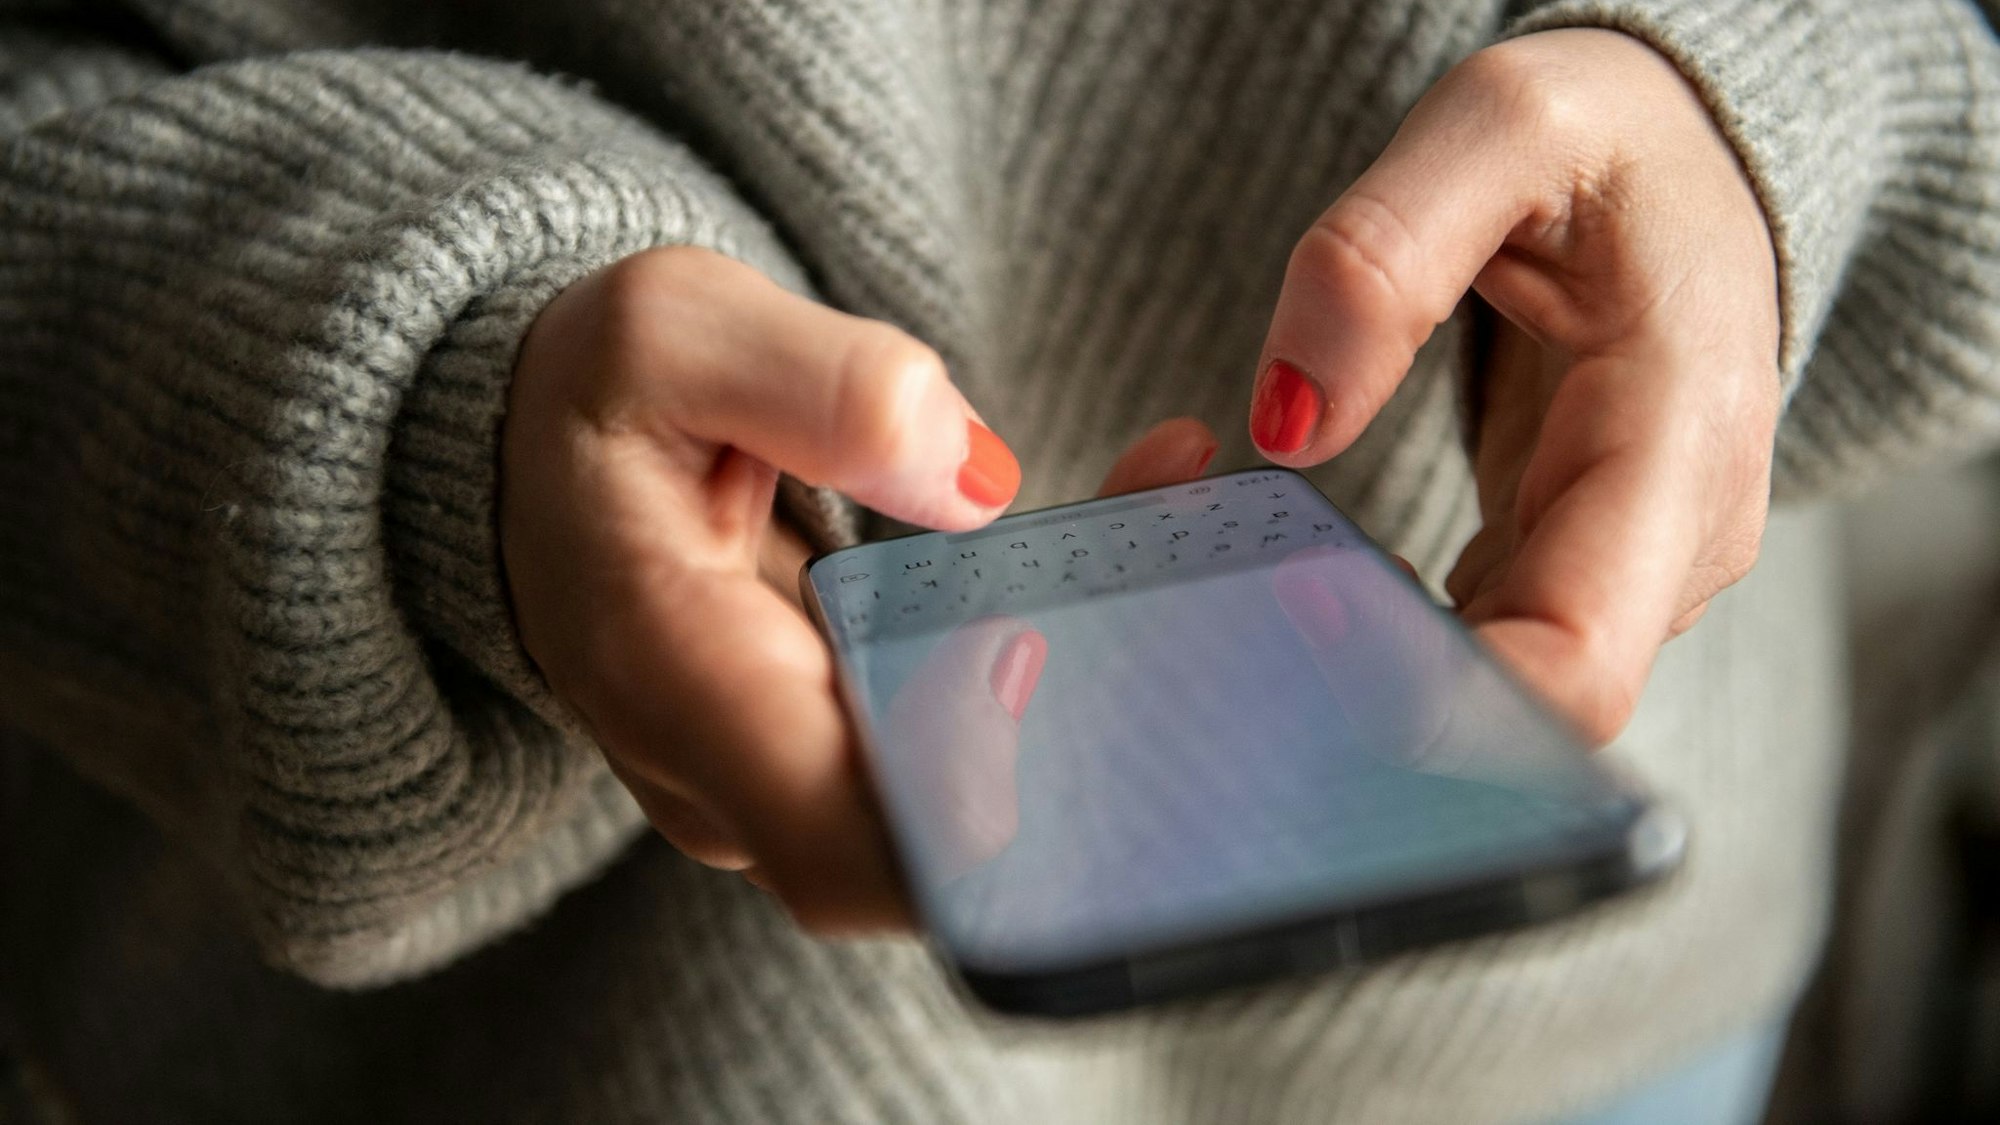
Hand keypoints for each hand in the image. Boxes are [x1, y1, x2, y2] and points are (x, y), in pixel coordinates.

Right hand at [501, 245, 1217, 931]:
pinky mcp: (845, 755)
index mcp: (674, 683)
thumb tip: (974, 483)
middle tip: (1170, 544)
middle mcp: (736, 779)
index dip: (968, 805)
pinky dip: (1065, 648)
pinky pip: (973, 740)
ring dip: (1093, 675)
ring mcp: (794, 785)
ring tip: (1167, 496)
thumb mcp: (670, 329)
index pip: (845, 849)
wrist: (547, 460)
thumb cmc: (601, 396)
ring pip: (975, 800)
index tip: (1038, 651)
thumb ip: (818, 386)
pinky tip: (1133, 515)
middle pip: (941, 847)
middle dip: (1080, 725)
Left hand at [1249, 29, 1779, 743]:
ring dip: (1365, 668)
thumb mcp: (1502, 128)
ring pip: (1491, 690)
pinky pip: (1475, 646)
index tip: (1296, 651)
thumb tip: (1285, 426)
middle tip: (1222, 631)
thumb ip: (1381, 260)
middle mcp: (1674, 545)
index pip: (1576, 664)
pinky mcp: (1574, 573)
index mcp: (1679, 439)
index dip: (1438, 703)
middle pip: (1522, 702)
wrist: (1694, 165)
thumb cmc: (1612, 142)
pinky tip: (1304, 585)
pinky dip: (1382, 634)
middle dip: (1371, 696)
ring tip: (1248, 593)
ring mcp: (1630, 573)